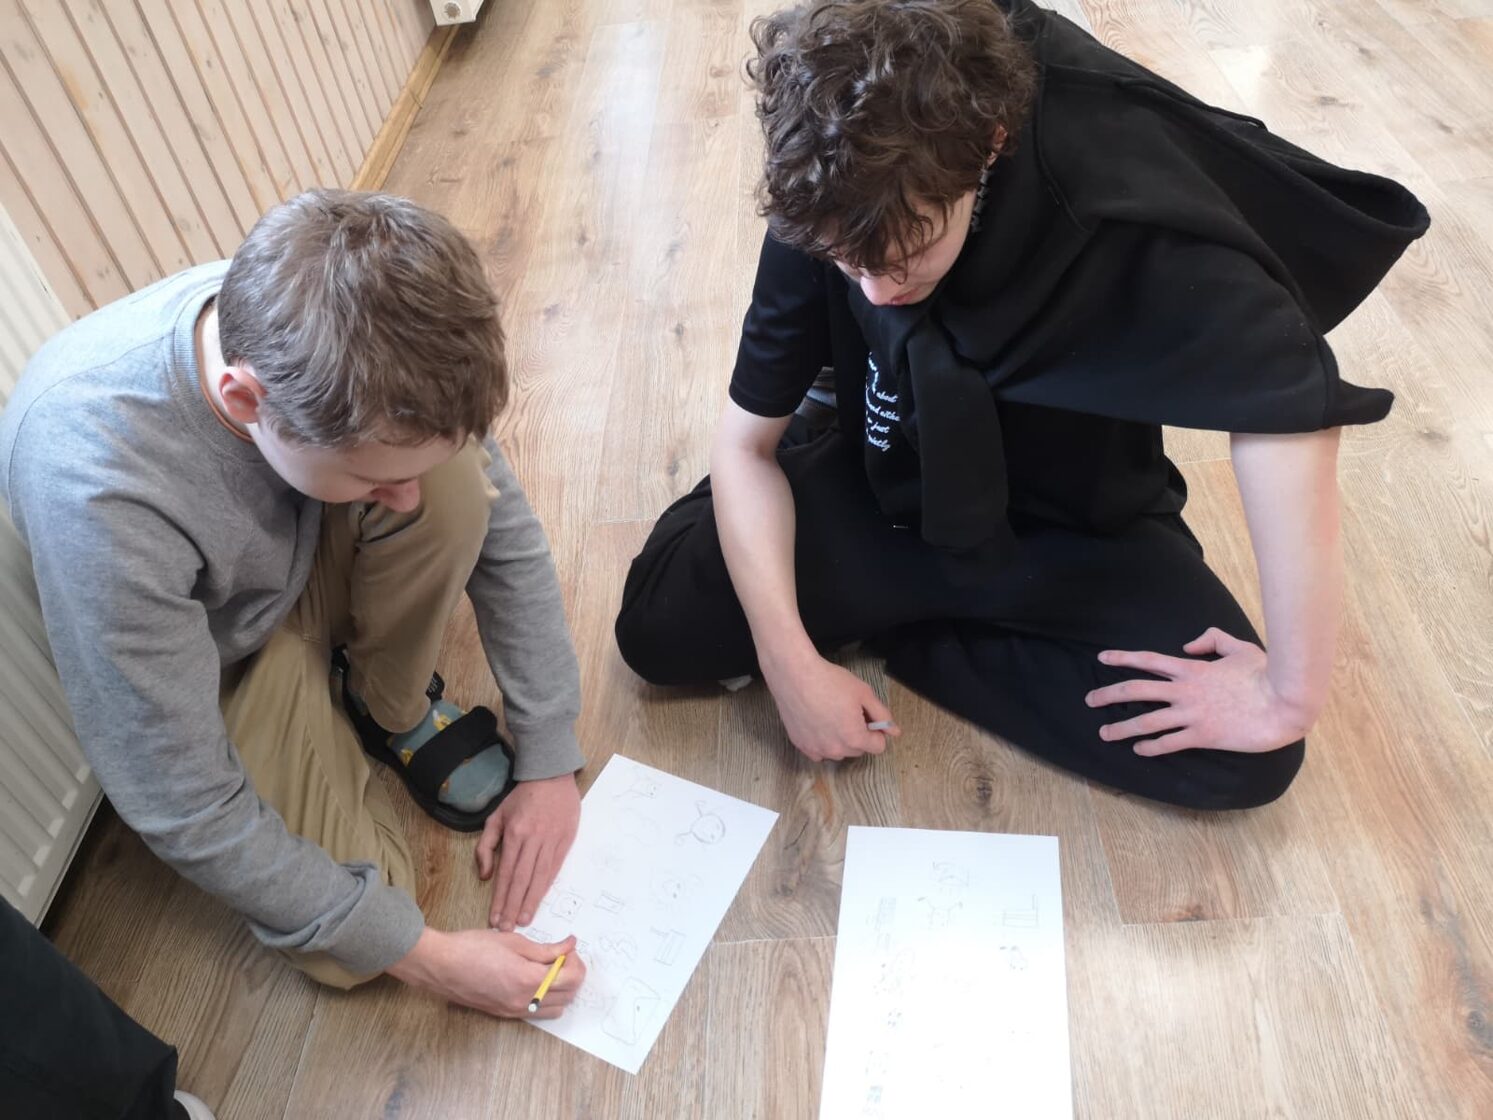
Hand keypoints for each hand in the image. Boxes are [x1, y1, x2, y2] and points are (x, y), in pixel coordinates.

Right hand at [388, 928, 585, 1018]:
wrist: (440, 966)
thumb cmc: (472, 947)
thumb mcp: (514, 941)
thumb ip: (546, 948)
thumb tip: (569, 945)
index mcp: (529, 980)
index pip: (572, 978)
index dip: (575, 960)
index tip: (568, 947)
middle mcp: (525, 1002)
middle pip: (568, 995)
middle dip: (572, 974)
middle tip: (561, 955)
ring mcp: (514, 1011)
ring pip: (555, 1009)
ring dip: (561, 990)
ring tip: (548, 968)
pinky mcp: (504, 1014)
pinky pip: (536, 1012)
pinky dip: (545, 998)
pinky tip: (533, 979)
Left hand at [476, 774, 580, 930]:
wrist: (552, 777)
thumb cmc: (521, 798)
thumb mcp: (496, 816)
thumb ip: (486, 846)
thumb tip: (486, 875)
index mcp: (514, 834)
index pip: (505, 873)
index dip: (500, 898)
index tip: (495, 918)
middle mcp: (532, 840)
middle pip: (521, 880)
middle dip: (513, 907)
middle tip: (507, 928)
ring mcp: (550, 841)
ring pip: (539, 878)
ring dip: (530, 902)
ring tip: (523, 921)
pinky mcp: (565, 841)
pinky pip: (553, 869)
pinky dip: (545, 887)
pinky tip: (539, 901)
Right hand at [763, 652, 900, 761]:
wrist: (795, 675)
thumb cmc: (829, 681)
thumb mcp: (863, 693)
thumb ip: (881, 715)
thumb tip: (894, 731)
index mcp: (855, 738)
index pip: (878, 747)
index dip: (876, 731)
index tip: (867, 717)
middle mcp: (836, 749)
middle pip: (858, 750)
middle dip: (858, 734)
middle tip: (847, 711)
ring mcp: (816, 749)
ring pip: (838, 751)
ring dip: (839, 739)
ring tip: (830, 714)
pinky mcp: (801, 745)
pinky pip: (819, 751)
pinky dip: (821, 741)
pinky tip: (817, 721)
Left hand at [1085, 628, 1314, 755]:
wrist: (1284, 705)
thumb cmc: (1266, 675)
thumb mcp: (1239, 647)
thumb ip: (1212, 639)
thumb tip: (1189, 645)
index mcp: (1191, 669)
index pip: (1148, 660)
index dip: (1122, 658)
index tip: (1102, 658)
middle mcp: (1184, 691)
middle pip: (1136, 690)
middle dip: (1108, 695)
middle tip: (1089, 700)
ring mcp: (1191, 715)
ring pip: (1146, 721)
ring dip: (1121, 727)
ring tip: (1104, 733)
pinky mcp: (1202, 735)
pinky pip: (1169, 743)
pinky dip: (1151, 747)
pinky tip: (1139, 749)